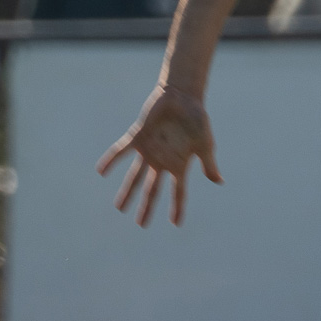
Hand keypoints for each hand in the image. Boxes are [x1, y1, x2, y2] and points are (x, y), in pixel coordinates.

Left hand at [97, 85, 223, 225]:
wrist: (182, 95)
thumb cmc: (197, 119)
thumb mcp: (205, 143)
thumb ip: (208, 163)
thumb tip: (219, 182)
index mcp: (179, 164)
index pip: (178, 191)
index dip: (177, 207)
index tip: (176, 224)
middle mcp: (162, 161)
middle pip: (152, 189)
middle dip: (147, 206)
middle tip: (141, 224)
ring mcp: (149, 150)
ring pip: (135, 176)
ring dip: (127, 191)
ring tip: (119, 207)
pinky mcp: (138, 137)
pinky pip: (121, 150)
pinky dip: (111, 160)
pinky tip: (101, 171)